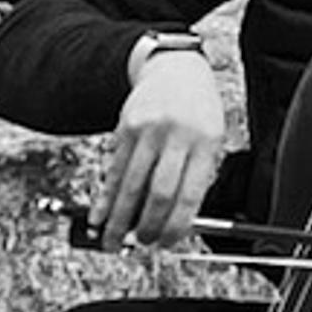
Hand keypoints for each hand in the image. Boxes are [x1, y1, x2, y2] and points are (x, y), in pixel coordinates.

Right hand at [102, 46, 226, 248]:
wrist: (176, 69)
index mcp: (206, 142)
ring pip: (131, 185)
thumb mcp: (212, 138)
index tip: (169, 242)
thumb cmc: (199, 110)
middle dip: (148, 225)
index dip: (177, 225)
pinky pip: (114, 170)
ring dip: (120, 219)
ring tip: (114, 241)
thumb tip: (176, 221)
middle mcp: (176, 136)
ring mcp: (148, 132)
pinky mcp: (124, 129)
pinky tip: (99, 215)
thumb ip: (197, 175)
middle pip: (159, 192)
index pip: (190, 194)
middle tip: (144, 243)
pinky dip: (105, 198)